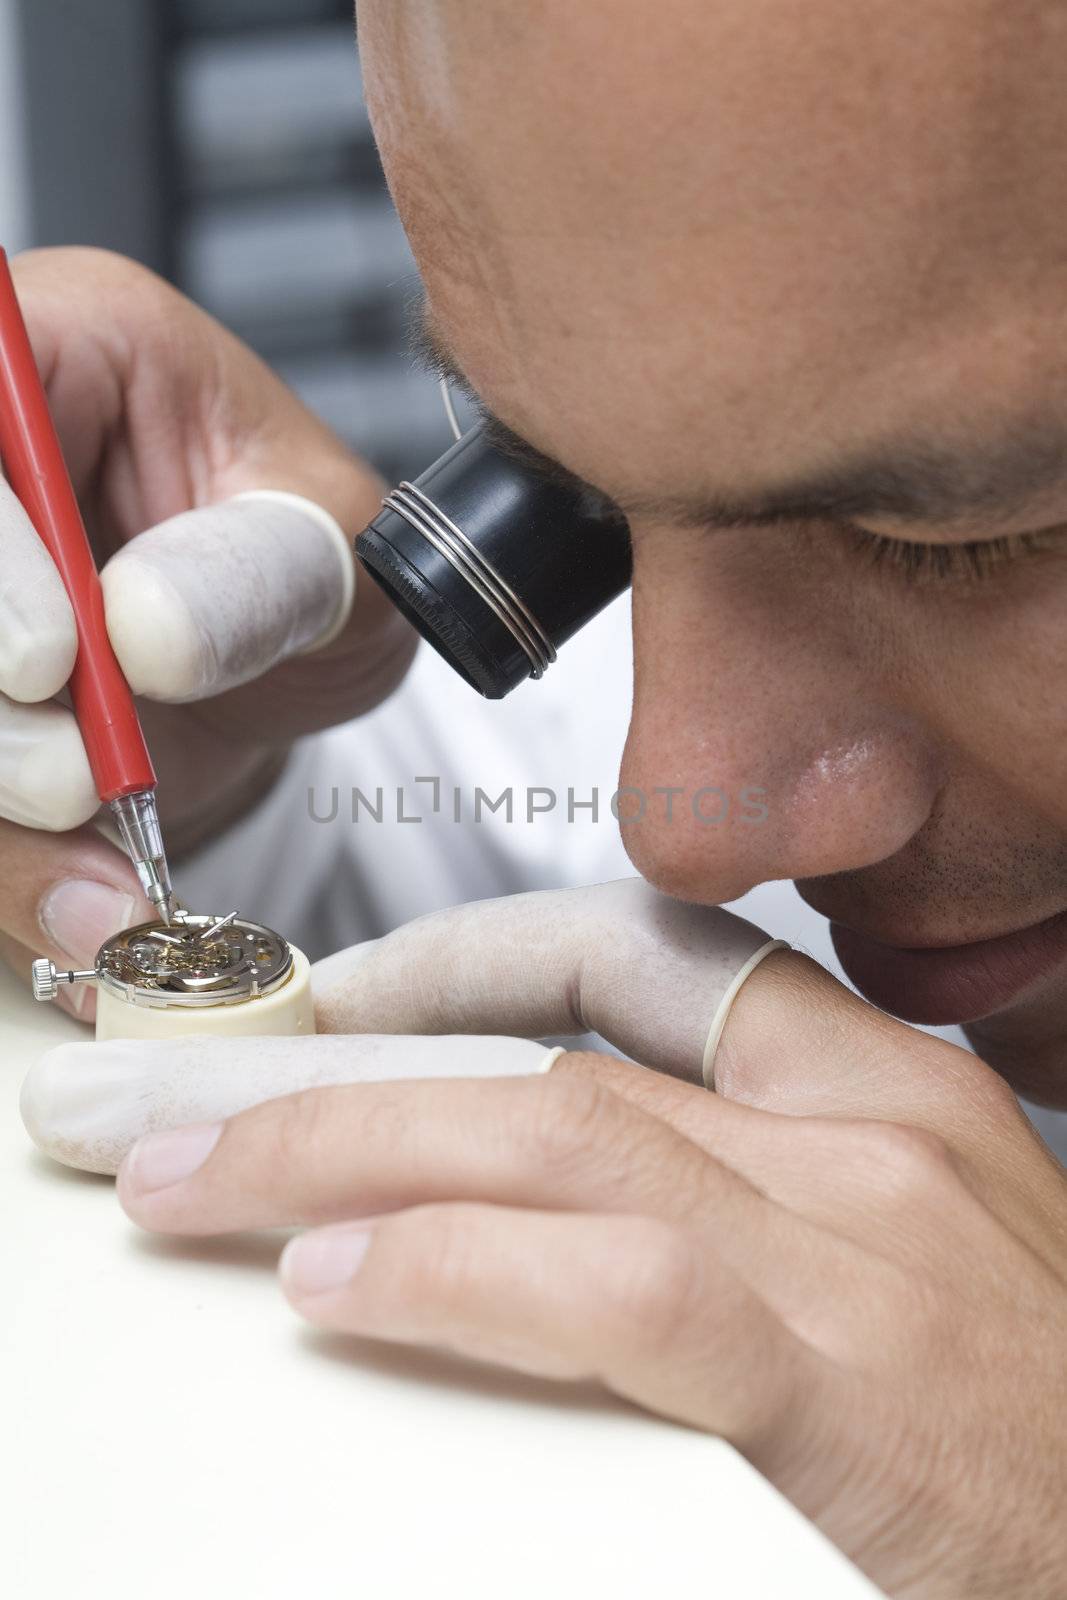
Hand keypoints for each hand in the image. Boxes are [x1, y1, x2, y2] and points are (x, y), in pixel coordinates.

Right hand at [0, 247, 413, 1016]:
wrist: (275, 656)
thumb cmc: (309, 563)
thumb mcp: (342, 551)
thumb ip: (263, 574)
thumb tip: (143, 631)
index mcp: (57, 348)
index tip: (49, 662)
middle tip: (77, 783)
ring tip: (99, 892)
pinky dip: (9, 873)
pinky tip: (78, 913)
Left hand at [22, 881, 1066, 1594]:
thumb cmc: (1034, 1435)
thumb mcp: (906, 1268)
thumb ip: (742, 1211)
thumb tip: (532, 1204)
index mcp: (883, 1098)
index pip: (640, 958)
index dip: (460, 962)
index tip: (336, 1002)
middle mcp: (865, 1141)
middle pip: (546, 1053)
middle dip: (339, 1069)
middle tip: (185, 1101)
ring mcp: (859, 1250)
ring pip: (551, 1134)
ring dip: (345, 1148)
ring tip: (196, 1182)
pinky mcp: (847, 1384)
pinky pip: (618, 1283)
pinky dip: (457, 1270)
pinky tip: (338, 1284)